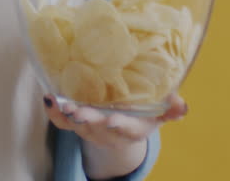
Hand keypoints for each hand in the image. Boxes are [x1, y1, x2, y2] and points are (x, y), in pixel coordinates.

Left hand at [42, 93, 187, 177]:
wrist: (121, 125)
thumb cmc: (144, 113)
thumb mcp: (159, 112)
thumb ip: (171, 109)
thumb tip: (181, 105)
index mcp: (131, 128)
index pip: (126, 129)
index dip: (120, 126)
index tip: (113, 120)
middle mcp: (108, 131)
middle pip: (97, 128)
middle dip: (88, 120)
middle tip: (78, 111)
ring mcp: (90, 128)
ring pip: (77, 126)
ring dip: (67, 115)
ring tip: (59, 102)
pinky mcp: (75, 123)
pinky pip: (61, 122)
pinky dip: (54, 112)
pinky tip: (48, 98)